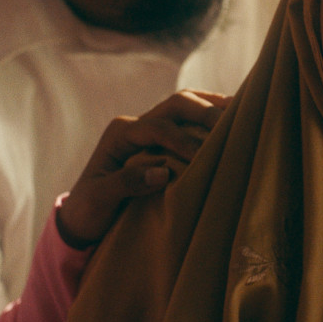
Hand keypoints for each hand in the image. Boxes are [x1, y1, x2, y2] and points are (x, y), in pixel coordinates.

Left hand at [55, 89, 230, 248]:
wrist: (82, 217)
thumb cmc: (88, 210)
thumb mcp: (99, 199)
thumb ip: (126, 184)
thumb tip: (163, 173)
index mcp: (120, 134)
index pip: (158, 127)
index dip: (182, 139)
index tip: (203, 157)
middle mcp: (135, 125)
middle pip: (176, 104)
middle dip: (204, 112)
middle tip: (230, 127)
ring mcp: (149, 129)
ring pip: (185, 106)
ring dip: (212, 107)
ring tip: (240, 113)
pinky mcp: (161, 140)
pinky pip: (189, 120)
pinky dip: (210, 117)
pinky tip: (232, 121)